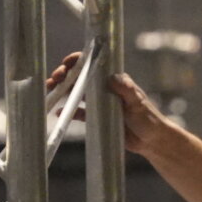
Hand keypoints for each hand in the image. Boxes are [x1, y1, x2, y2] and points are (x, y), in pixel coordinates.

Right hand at [46, 51, 168, 155]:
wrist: (151, 141)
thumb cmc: (149, 119)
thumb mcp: (138, 103)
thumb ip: (127, 89)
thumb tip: (112, 77)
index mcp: (114, 79)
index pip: (93, 64)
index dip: (77, 61)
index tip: (66, 64)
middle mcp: (104, 87)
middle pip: (80, 76)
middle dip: (64, 75)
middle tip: (54, 79)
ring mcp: (99, 102)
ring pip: (76, 92)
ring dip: (62, 90)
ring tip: (49, 90)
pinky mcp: (97, 117)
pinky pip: (79, 112)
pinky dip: (68, 110)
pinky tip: (58, 111)